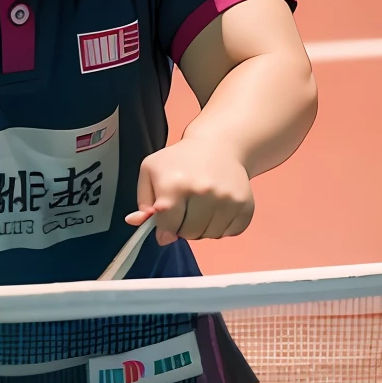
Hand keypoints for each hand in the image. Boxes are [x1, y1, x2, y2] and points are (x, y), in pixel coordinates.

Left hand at [127, 137, 254, 245]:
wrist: (218, 146)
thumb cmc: (179, 161)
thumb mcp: (151, 171)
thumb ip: (142, 201)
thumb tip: (136, 223)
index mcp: (174, 184)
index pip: (168, 225)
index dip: (165, 227)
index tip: (166, 221)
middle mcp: (203, 191)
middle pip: (189, 233)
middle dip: (183, 227)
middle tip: (185, 209)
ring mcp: (227, 199)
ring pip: (210, 236)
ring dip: (202, 228)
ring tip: (200, 207)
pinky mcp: (245, 205)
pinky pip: (230, 233)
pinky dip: (222, 227)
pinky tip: (217, 208)